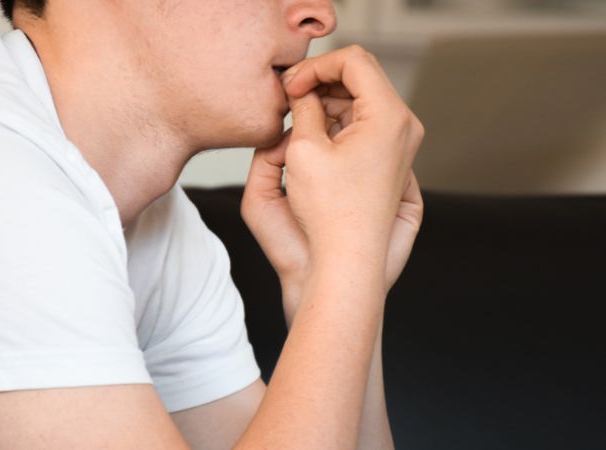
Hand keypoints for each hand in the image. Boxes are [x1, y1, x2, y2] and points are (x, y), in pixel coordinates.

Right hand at [241, 46, 423, 319]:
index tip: (290, 85)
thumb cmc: (329, 214)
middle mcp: (404, 127)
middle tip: (290, 96)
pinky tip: (314, 138)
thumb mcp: (305, 150)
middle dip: (321, 81)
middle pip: (361, 79)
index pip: (353, 60)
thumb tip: (303, 91)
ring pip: (362, 103)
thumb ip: (305, 108)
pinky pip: (365, 127)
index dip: (315, 65)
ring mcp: (401, 146)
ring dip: (328, 103)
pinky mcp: (392, 162)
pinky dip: (339, 124)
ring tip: (297, 120)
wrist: (349, 262)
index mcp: (389, 116)